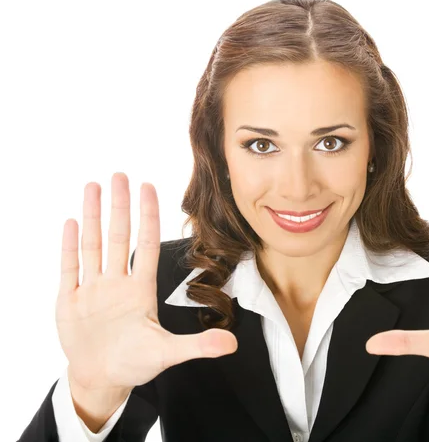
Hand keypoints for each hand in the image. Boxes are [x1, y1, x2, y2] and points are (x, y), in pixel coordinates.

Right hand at [56, 172, 237, 391]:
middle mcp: (118, 283)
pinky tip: (72, 223)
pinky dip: (70, 247)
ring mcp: (93, 289)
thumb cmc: (135, 363)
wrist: (101, 379)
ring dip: (92, 217)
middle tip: (120, 174)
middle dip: (120, 206)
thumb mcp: (167, 353)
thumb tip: (232, 345)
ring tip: (93, 187)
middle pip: (119, 236)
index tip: (148, 187)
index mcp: (141, 290)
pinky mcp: (71, 301)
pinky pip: (70, 268)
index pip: (146, 244)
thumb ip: (197, 346)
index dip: (148, 216)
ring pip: (93, 245)